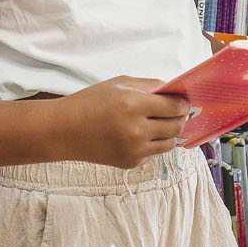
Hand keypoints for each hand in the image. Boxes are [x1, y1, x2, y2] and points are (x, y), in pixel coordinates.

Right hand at [57, 76, 190, 168]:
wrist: (65, 131)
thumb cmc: (90, 102)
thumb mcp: (119, 84)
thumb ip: (149, 85)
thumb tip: (174, 91)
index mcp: (133, 105)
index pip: (174, 107)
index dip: (183, 104)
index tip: (182, 102)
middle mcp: (137, 130)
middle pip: (176, 126)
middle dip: (179, 118)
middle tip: (174, 112)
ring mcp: (135, 150)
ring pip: (169, 143)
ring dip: (169, 132)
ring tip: (159, 123)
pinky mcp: (131, 163)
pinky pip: (154, 153)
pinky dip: (153, 143)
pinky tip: (139, 135)